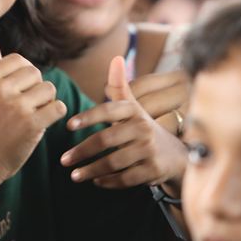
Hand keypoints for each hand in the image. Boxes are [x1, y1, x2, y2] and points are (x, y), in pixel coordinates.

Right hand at [0, 43, 65, 183]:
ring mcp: (16, 107)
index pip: (17, 60)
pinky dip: (55, 114)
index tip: (21, 89)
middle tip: (29, 104)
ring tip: (35, 113)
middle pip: (35, 73)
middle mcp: (0, 90)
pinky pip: (57, 108)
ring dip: (47, 101)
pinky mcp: (31, 125)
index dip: (24, 73)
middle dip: (36, 87)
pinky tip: (44, 122)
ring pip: (48, 89)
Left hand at [59, 56, 186, 188]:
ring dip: (90, 170)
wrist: (177, 155)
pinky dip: (108, 182)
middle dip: (82, 151)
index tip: (68, 125)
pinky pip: (125, 179)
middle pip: (106, 140)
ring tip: (74, 175)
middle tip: (64, 160)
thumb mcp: (135, 107)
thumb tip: (116, 58)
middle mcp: (143, 128)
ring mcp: (149, 150)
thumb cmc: (145, 128)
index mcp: (135, 111)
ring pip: (113, 162)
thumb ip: (121, 86)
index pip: (109, 110)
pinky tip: (96, 181)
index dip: (88, 116)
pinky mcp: (153, 170)